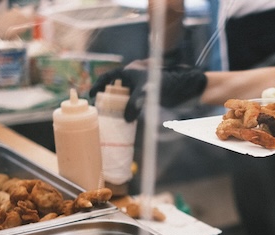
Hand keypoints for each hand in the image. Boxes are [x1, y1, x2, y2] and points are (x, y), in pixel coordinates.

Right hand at [89, 64, 206, 121]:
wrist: (184, 88)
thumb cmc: (163, 84)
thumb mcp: (145, 93)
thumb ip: (133, 105)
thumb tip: (126, 120)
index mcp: (128, 72)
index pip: (108, 77)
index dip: (98, 85)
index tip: (90, 95)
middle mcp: (131, 80)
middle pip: (113, 89)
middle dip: (106, 99)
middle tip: (98, 110)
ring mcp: (138, 90)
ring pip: (122, 99)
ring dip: (116, 108)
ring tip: (109, 118)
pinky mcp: (144, 99)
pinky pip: (132, 105)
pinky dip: (127, 112)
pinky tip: (124, 121)